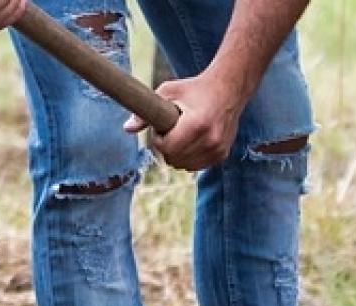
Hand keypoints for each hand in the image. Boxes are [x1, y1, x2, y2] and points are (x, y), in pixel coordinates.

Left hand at [124, 74, 245, 170]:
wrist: (228, 88)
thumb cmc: (194, 88)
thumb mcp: (168, 92)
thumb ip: (146, 112)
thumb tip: (127, 129)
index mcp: (197, 124)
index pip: (167, 148)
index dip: (159, 139)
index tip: (163, 127)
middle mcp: (210, 140)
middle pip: (174, 159)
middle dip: (167, 147)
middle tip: (173, 129)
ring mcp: (218, 149)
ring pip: (183, 165)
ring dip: (177, 154)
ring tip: (183, 133)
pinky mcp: (222, 154)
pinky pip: (195, 166)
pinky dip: (189, 158)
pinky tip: (192, 141)